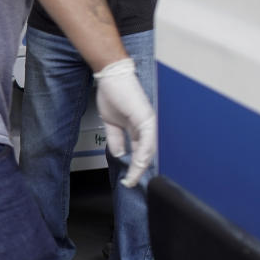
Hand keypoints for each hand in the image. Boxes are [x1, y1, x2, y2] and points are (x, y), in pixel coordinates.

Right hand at [94, 58, 156, 187]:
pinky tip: (136, 164)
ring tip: (132, 179)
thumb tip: (117, 153)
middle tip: (131, 184)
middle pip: (146, 155)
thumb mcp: (110, 122)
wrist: (111, 75)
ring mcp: (148, 122)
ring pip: (149, 151)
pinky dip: (142, 154)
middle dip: (139, 172)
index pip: (140, 152)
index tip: (128, 179)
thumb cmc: (112, 93)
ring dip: (140, 167)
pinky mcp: (146, 118)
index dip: (135, 167)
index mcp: (139, 128)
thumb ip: (114, 139)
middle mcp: (147, 126)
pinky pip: (147, 141)